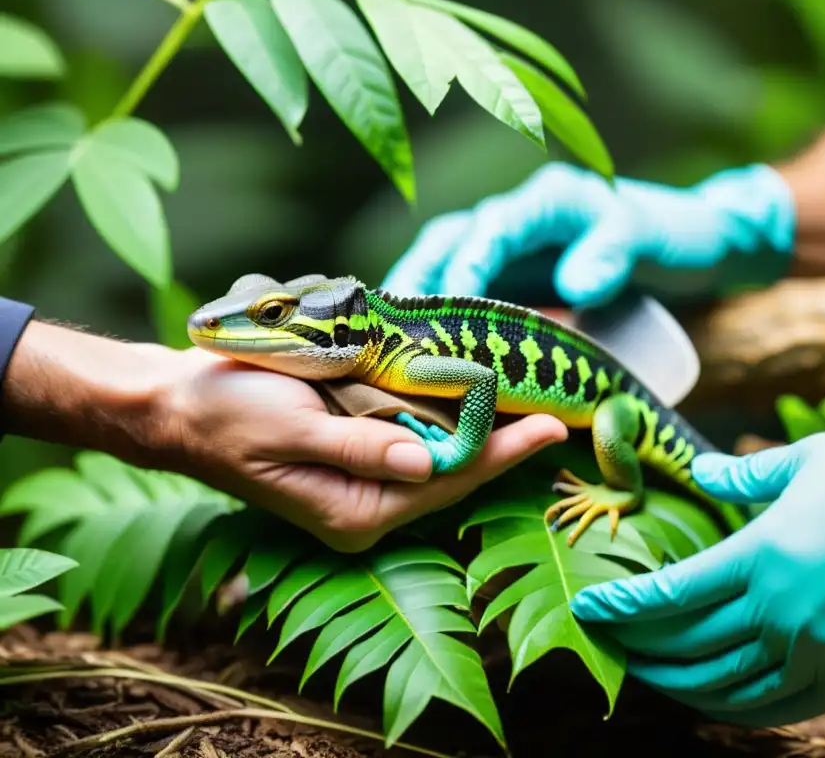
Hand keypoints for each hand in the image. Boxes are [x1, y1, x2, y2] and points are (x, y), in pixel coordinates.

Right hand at [153, 349, 567, 552]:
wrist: (181, 406)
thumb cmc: (227, 416)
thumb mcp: (292, 429)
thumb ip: (361, 448)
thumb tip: (431, 462)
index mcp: (355, 512)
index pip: (447, 483)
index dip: (502, 455)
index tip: (551, 428)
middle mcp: (368, 505)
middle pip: (453, 474)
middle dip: (503, 445)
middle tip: (558, 410)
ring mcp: (363, 482)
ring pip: (439, 455)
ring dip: (479, 428)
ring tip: (529, 400)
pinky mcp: (357, 456)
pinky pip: (415, 438)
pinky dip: (444, 417)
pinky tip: (472, 397)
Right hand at [381, 161, 795, 306]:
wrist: (683, 242)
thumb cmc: (669, 231)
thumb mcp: (651, 233)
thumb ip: (617, 249)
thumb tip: (576, 287)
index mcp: (546, 201)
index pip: (495, 228)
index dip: (469, 263)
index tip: (452, 297)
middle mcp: (514, 220)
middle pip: (449, 243)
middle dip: (418, 281)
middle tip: (390, 326)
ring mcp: (505, 250)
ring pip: (444, 266)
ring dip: (415, 299)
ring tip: (387, 341)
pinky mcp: (505, 279)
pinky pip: (458, 292)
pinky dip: (434, 316)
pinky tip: (416, 350)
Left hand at [569, 428, 824, 726]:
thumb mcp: (816, 460)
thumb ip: (748, 474)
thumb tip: (702, 472)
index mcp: (765, 556)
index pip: (671, 593)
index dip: (623, 603)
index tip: (591, 605)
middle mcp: (781, 614)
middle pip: (686, 646)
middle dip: (637, 645)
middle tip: (606, 637)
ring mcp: (815, 653)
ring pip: (724, 687)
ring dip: (675, 683)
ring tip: (646, 671)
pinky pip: (775, 709)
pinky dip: (732, 710)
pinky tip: (710, 700)